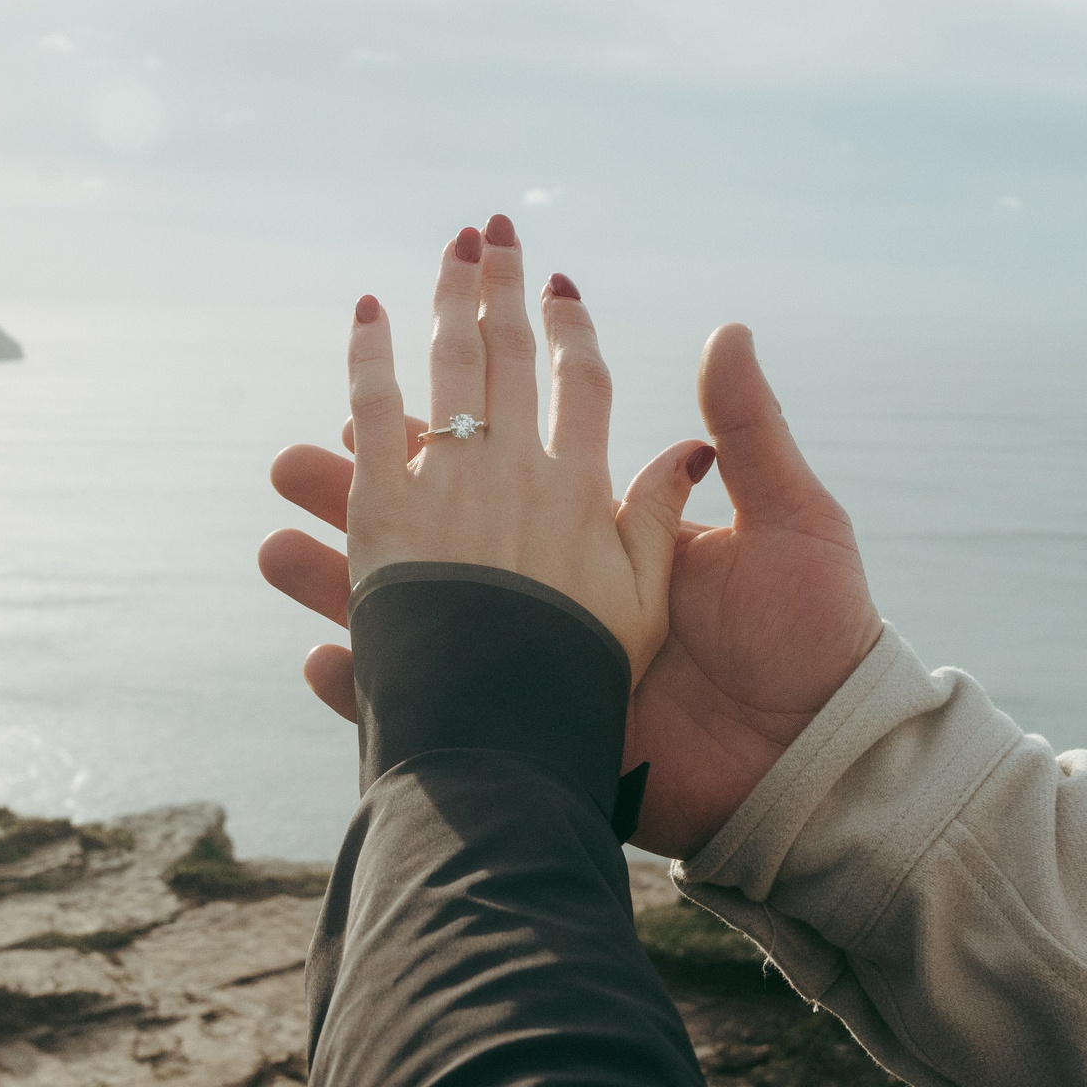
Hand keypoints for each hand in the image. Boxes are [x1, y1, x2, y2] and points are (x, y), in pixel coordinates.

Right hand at [263, 319, 881, 857]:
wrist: (814, 757)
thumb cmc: (810, 634)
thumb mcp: (791, 518)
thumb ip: (748, 426)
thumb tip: (726, 328)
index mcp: (603, 516)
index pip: (510, 441)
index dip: (452, 407)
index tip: (398, 366)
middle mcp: (552, 570)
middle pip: (433, 519)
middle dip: (358, 488)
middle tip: (294, 448)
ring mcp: (531, 643)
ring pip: (410, 606)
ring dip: (337, 580)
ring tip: (271, 547)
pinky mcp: (530, 714)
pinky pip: (428, 702)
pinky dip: (367, 689)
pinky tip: (318, 663)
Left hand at [286, 212, 714, 678]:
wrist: (508, 742)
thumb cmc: (580, 686)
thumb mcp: (641, 607)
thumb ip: (656, 520)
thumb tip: (683, 450)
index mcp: (581, 489)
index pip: (581, 384)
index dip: (572, 330)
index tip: (561, 284)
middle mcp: (517, 470)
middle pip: (509, 355)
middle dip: (503, 288)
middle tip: (493, 233)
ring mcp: (448, 485)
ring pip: (449, 366)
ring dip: (447, 301)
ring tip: (447, 251)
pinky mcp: (384, 510)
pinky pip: (374, 413)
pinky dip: (369, 358)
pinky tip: (366, 314)